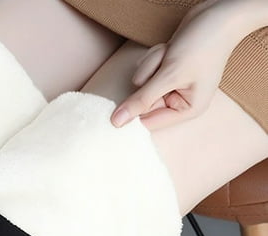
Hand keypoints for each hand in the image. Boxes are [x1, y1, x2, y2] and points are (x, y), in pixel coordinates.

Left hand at [110, 0, 238, 130]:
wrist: (218, 13)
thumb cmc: (203, 45)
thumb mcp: (170, 75)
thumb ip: (141, 100)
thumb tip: (117, 122)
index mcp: (186, 110)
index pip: (149, 123)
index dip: (137, 111)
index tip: (132, 97)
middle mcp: (178, 101)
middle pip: (143, 102)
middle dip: (149, 80)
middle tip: (164, 65)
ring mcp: (171, 86)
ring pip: (142, 83)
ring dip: (151, 65)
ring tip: (171, 54)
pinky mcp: (165, 71)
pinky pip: (146, 70)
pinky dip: (154, 57)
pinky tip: (169, 49)